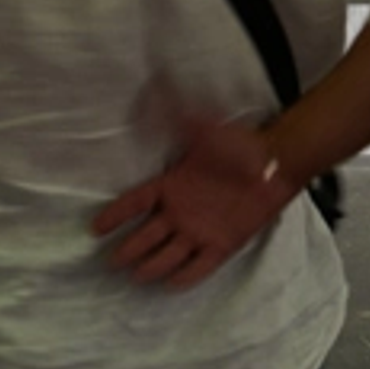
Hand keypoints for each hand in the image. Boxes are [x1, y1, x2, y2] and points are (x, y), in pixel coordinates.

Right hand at [91, 114, 297, 291]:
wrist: (274, 164)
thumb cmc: (239, 145)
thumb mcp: (207, 128)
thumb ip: (181, 114)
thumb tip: (158, 84)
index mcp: (172, 186)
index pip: (135, 203)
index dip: (116, 216)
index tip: (95, 229)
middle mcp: (180, 212)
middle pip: (146, 236)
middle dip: (128, 249)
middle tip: (110, 261)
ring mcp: (199, 231)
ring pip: (167, 254)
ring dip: (151, 266)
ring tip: (135, 276)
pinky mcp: (222, 245)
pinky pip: (199, 266)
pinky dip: (185, 276)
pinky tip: (169, 284)